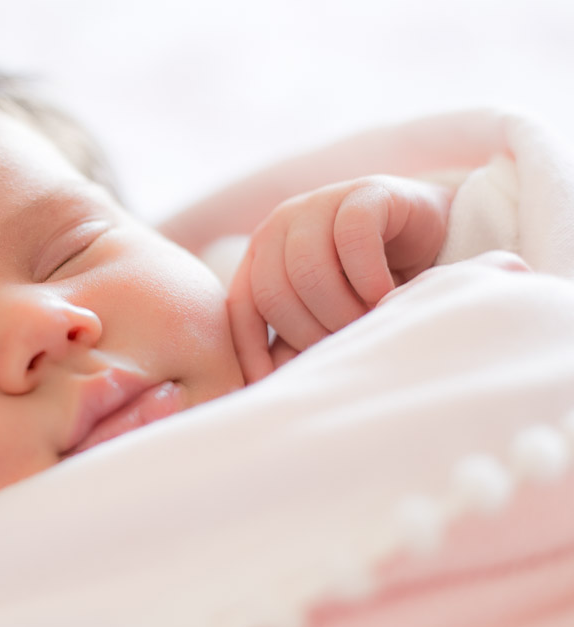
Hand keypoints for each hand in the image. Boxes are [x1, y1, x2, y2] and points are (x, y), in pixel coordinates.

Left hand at [229, 175, 454, 382]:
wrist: (432, 236)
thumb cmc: (371, 284)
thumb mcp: (326, 314)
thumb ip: (294, 341)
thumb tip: (264, 385)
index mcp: (262, 254)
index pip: (241, 306)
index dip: (251, 350)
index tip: (272, 385)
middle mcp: (280, 225)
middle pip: (273, 292)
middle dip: (309, 331)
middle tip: (343, 344)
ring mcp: (318, 203)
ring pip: (307, 268)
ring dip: (339, 308)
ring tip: (366, 321)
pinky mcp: (363, 192)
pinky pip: (351, 238)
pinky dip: (368, 276)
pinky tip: (385, 295)